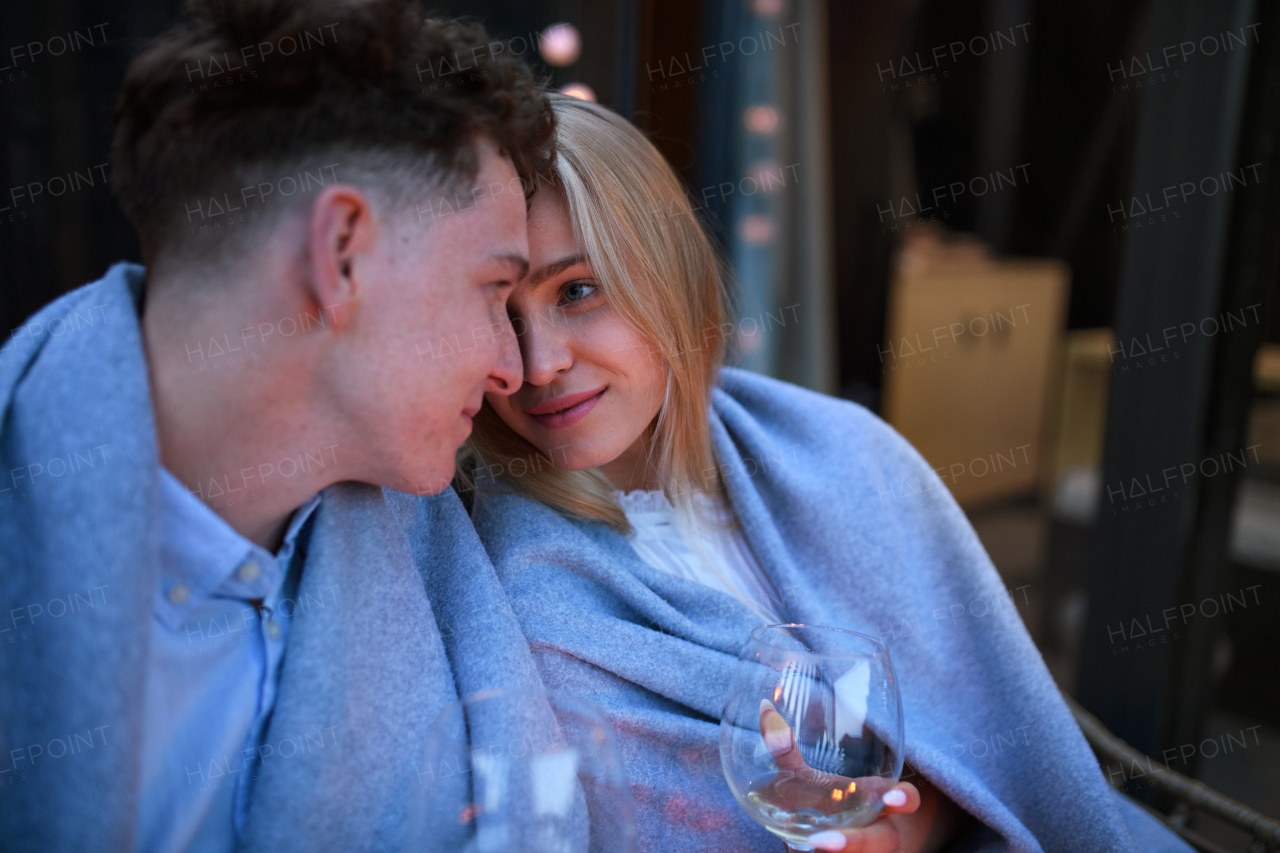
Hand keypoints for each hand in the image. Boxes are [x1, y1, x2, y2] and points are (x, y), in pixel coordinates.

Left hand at [759, 700, 919, 851]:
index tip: (891, 798)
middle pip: (882, 841)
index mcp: (876, 802)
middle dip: (857, 843)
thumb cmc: (824, 804)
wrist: (823, 843)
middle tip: (823, 841)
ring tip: (805, 847)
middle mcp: (876, 830)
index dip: (904, 799)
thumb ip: (785, 749)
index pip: (905, 799)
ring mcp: (866, 852)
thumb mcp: (804, 778)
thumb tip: (764, 708)